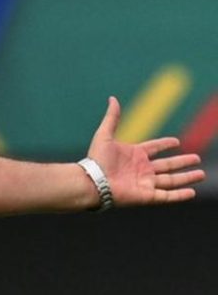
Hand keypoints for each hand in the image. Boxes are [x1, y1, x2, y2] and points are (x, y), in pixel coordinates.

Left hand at [87, 96, 204, 206]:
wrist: (92, 181)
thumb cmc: (96, 160)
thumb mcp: (104, 135)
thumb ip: (112, 118)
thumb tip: (112, 98)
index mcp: (134, 155)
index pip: (154, 148)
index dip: (165, 144)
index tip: (177, 142)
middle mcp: (142, 169)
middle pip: (167, 165)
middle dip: (182, 162)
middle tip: (196, 158)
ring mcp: (145, 183)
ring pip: (171, 180)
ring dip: (186, 178)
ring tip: (201, 174)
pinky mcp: (147, 196)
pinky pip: (167, 196)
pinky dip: (180, 195)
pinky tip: (192, 192)